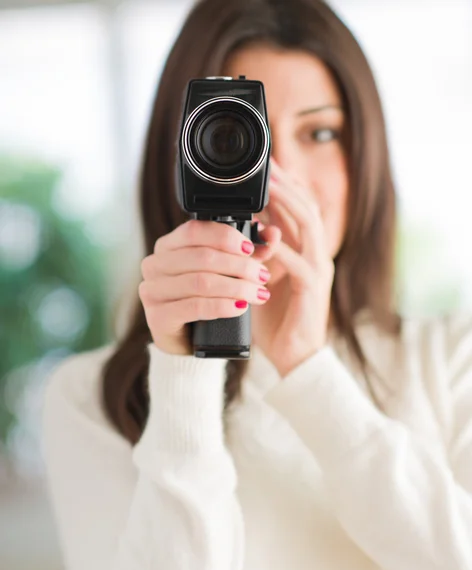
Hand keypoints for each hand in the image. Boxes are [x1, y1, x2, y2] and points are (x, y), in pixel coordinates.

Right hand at [139, 219, 273, 355]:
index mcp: (167, 246)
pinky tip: (240, 307)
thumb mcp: (227, 271)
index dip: (226, 237)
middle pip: (202, 257)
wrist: (187, 340)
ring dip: (236, 287)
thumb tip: (272, 233)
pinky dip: (222, 306)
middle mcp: (154, 265)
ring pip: (201, 282)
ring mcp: (152, 291)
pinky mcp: (157, 317)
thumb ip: (249, 252)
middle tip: (262, 276)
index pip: (194, 230)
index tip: (251, 249)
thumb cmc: (205, 299)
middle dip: (239, 266)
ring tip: (258, 293)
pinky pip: (195, 307)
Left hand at [251, 158, 334, 377]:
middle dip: (287, 184)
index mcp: (306, 250)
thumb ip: (257, 251)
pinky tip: (265, 237)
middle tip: (267, 165)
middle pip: (308, 207)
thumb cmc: (276, 317)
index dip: (285, 184)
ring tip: (269, 186)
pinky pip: (299, 263)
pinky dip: (281, 248)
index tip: (265, 165)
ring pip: (309, 226)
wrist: (294, 355)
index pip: (300, 208)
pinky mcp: (313, 289)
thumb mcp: (263, 276)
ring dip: (288, 204)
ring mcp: (319, 270)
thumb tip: (237, 225)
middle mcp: (317, 254)